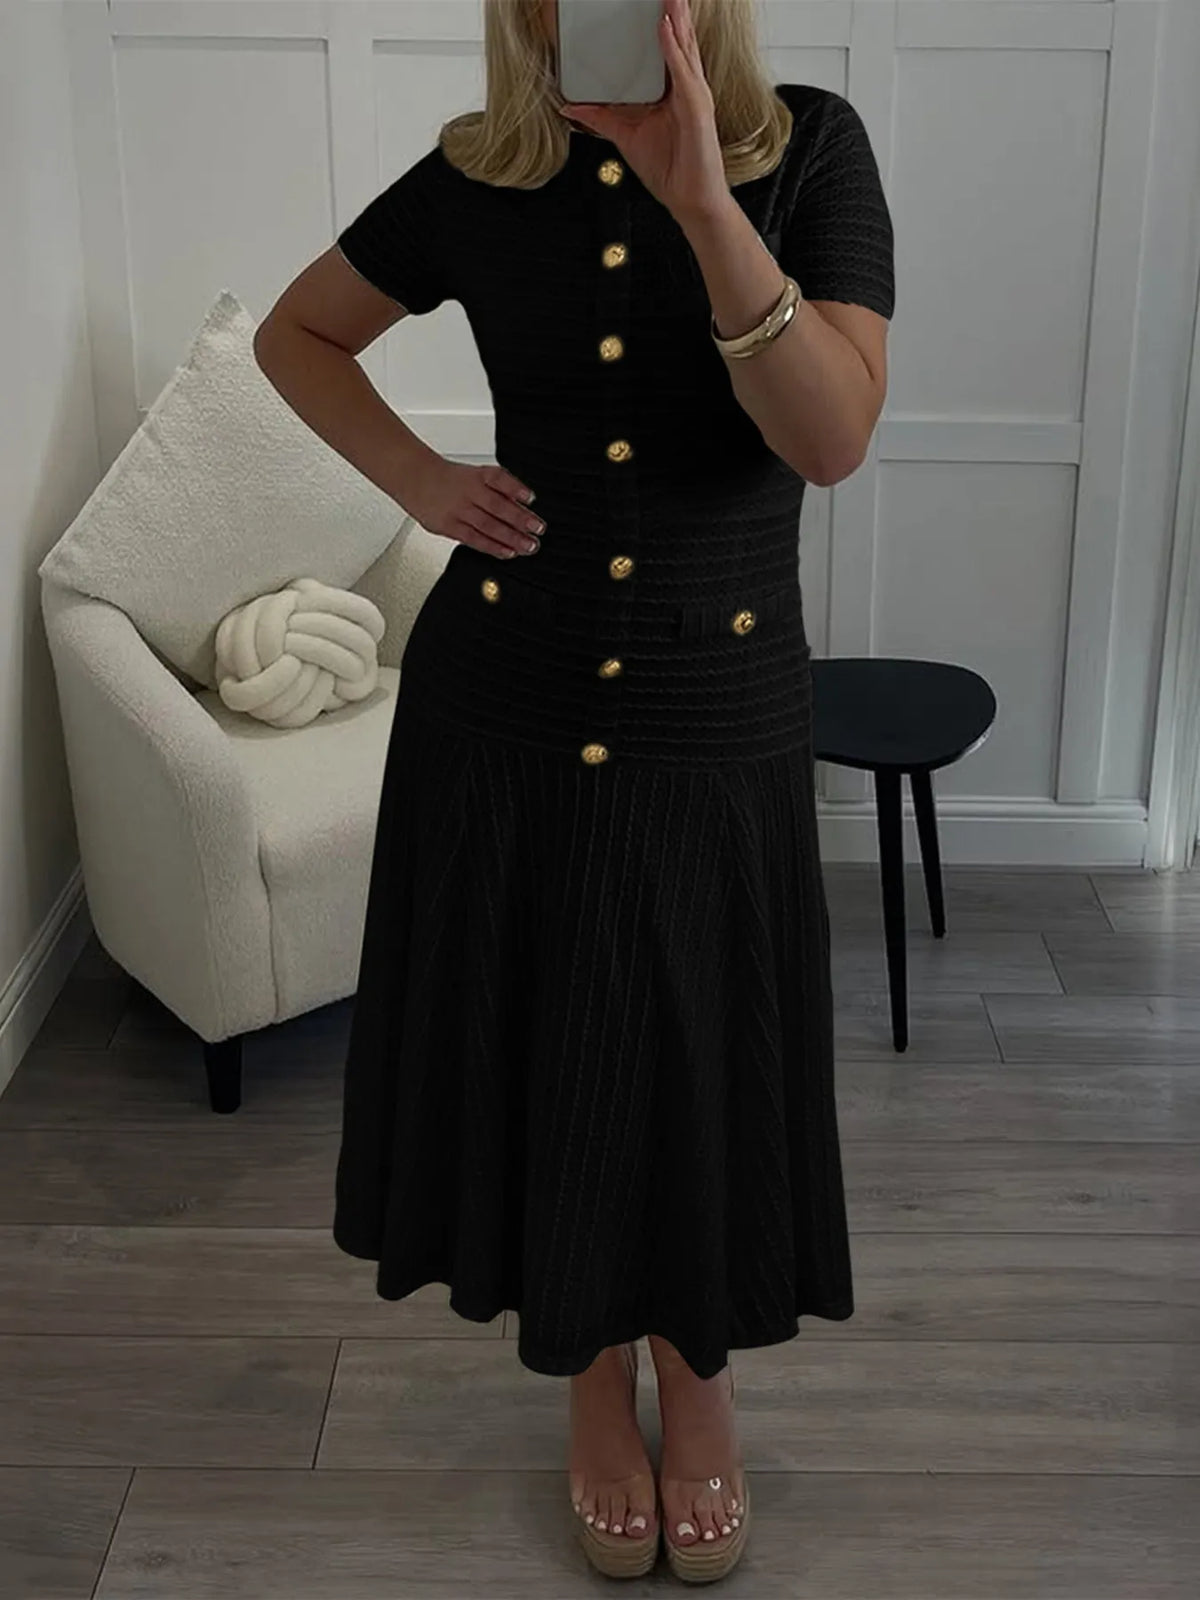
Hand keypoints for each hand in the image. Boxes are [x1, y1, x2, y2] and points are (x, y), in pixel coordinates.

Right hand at [406, 457, 543, 559]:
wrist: (415, 478)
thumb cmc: (449, 479)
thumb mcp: (474, 474)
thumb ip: (497, 489)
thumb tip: (523, 504)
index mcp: (476, 475)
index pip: (499, 479)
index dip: (516, 488)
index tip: (531, 498)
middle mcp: (468, 492)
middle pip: (497, 506)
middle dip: (521, 520)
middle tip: (538, 529)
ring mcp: (458, 510)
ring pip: (488, 526)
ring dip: (511, 537)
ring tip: (528, 546)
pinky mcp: (449, 527)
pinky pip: (474, 539)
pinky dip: (492, 547)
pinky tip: (507, 552)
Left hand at [556, 0, 728, 222]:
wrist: (690, 201)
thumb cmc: (670, 170)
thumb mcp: (625, 136)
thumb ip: (601, 117)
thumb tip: (571, 106)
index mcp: (674, 91)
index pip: (668, 48)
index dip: (662, 21)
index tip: (651, 1)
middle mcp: (687, 88)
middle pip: (679, 39)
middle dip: (672, 9)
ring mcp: (694, 96)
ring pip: (684, 46)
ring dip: (675, 17)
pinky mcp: (696, 108)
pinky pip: (682, 72)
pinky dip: (672, 48)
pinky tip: (664, 27)